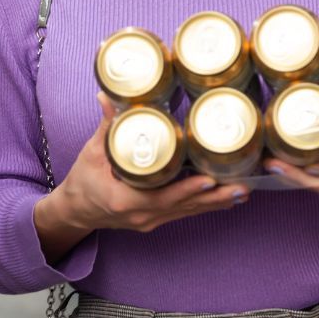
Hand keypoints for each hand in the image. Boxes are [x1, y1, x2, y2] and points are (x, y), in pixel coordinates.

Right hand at [40, 94, 249, 236]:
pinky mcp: (155, 219)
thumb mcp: (91, 152)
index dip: (187, 188)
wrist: (75, 210)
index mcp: (124, 200)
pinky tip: (227, 198)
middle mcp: (142, 215)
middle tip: (243, 184)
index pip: (162, 196)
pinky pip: (185, 212)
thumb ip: (106, 126)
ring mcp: (150, 220)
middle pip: (185, 206)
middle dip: (215, 196)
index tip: (210, 178)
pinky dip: (205, 205)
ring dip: (217, 202)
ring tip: (244, 189)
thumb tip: (108, 97)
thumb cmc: (82, 182)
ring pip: (189, 211)